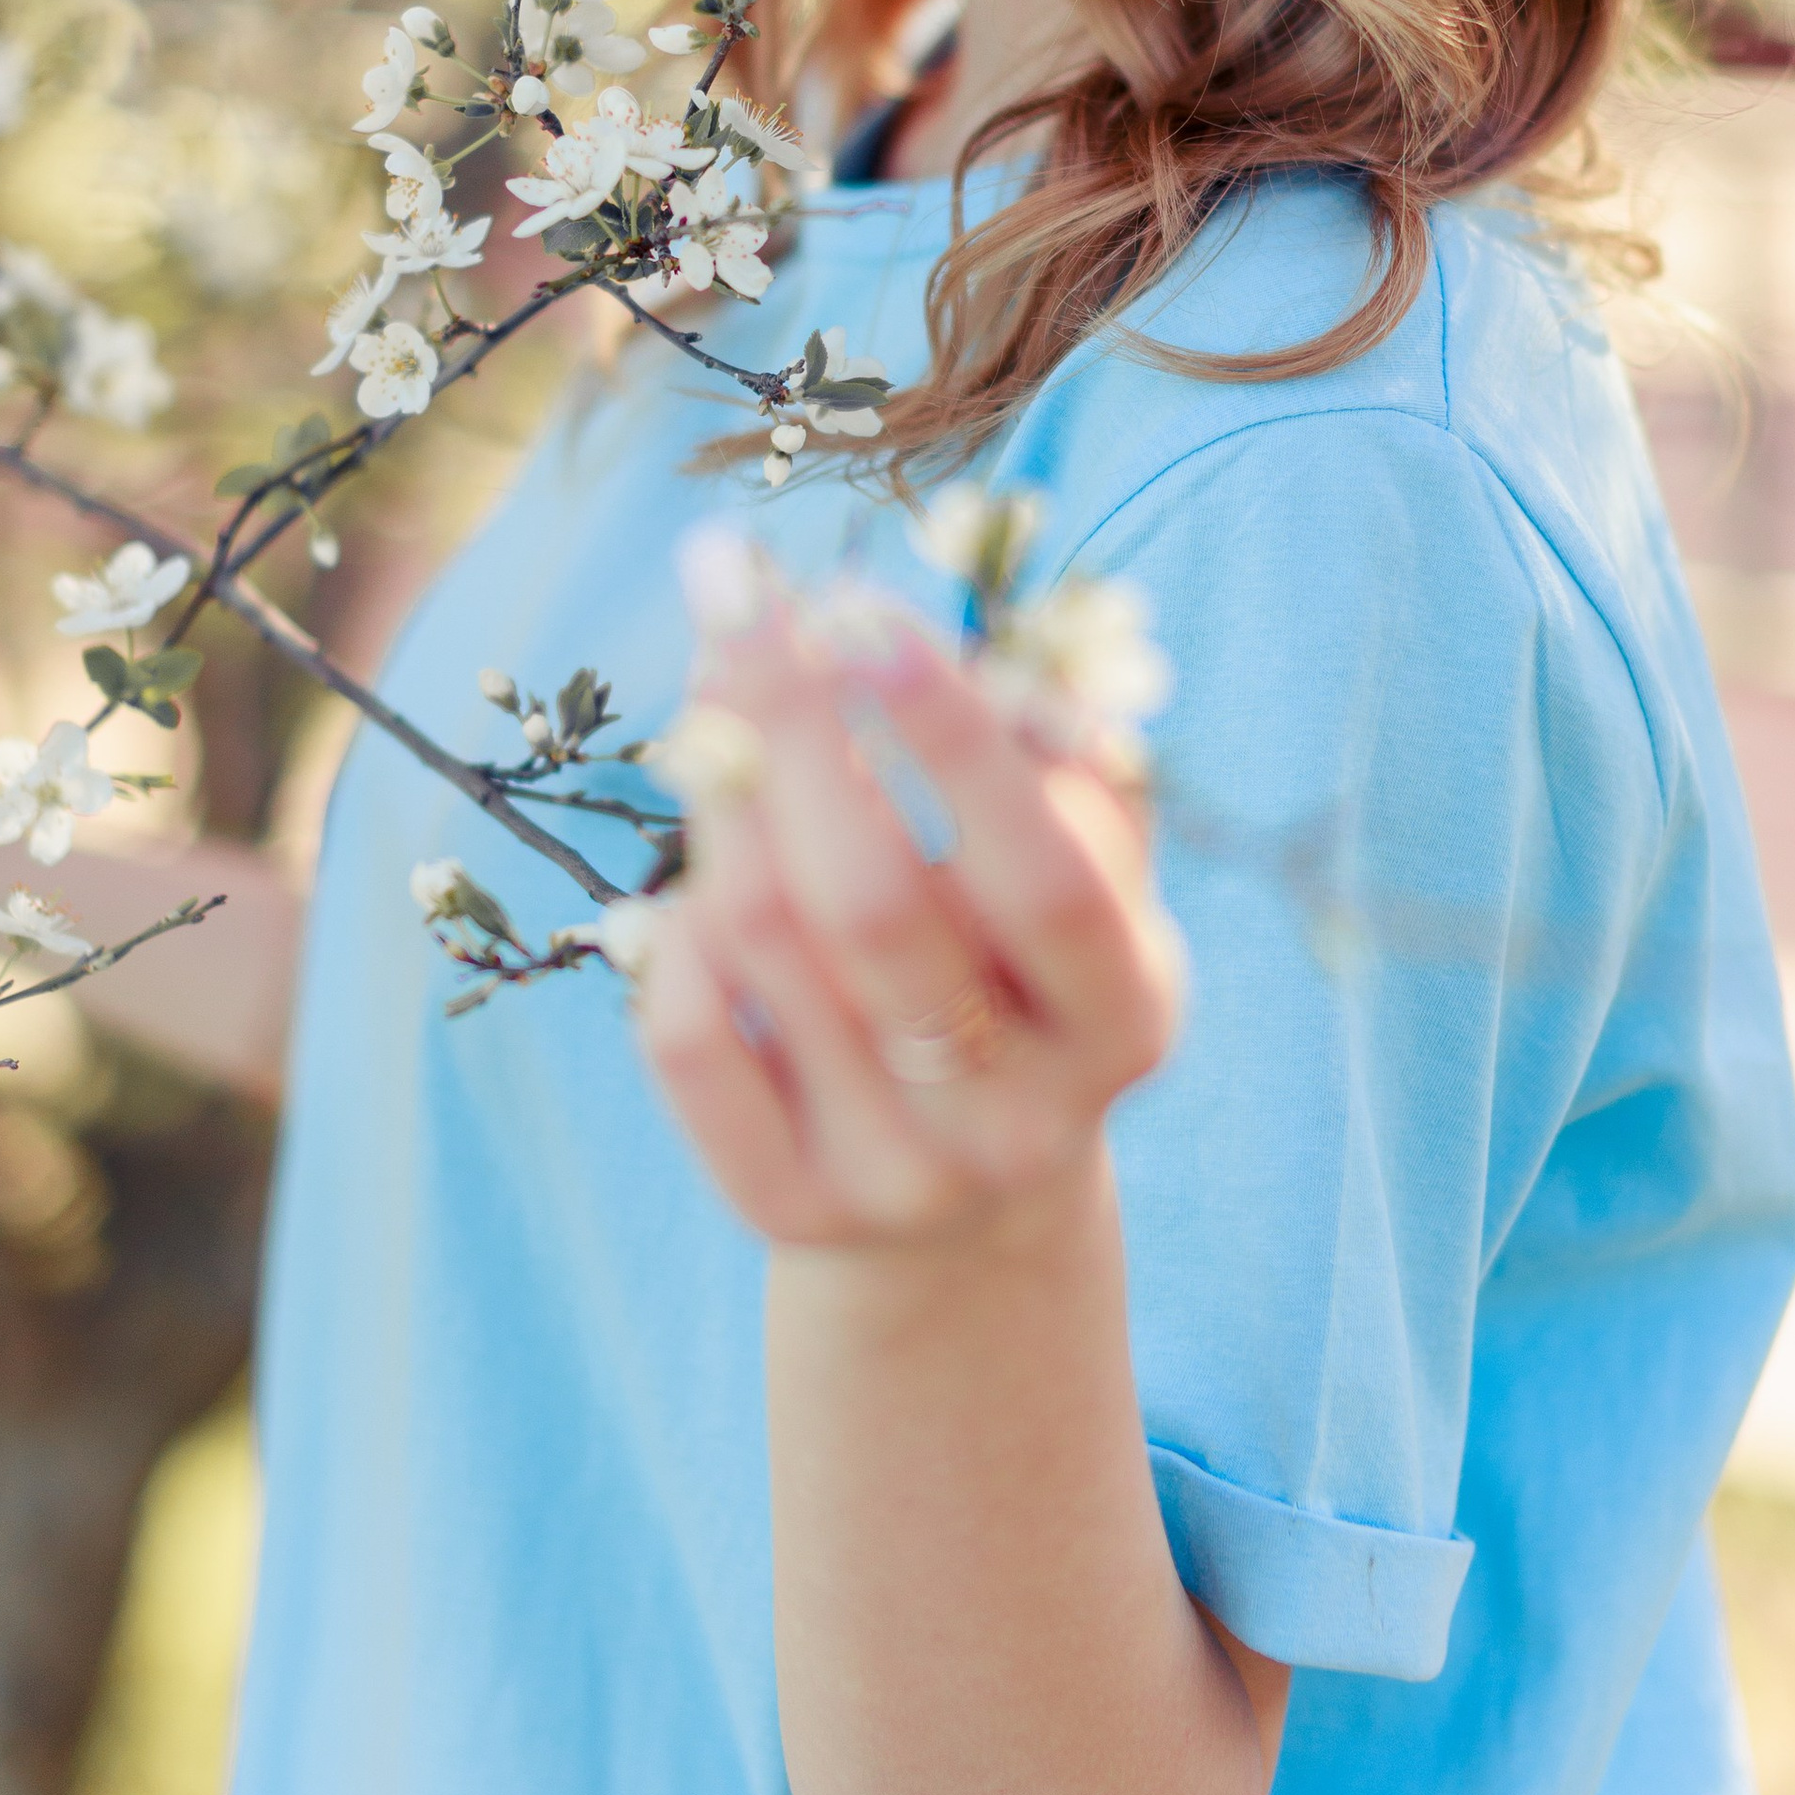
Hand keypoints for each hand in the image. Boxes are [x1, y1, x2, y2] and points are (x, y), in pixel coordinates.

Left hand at [635, 589, 1180, 1250]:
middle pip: (874, 903)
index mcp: (1124, 1015)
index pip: (1043, 876)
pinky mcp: (785, 1206)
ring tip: (713, 699)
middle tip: (732, 589)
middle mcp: (1021, 1117)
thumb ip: (1052, 746)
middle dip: (792, 723)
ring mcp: (900, 1175)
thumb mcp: (1084, 867)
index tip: (863, 611)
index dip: (953, 742)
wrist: (971, 1198)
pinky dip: (670, 928)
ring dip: (721, 789)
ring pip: (765, 944)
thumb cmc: (1021, 963)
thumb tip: (958, 627)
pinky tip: (689, 866)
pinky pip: (689, 1036)